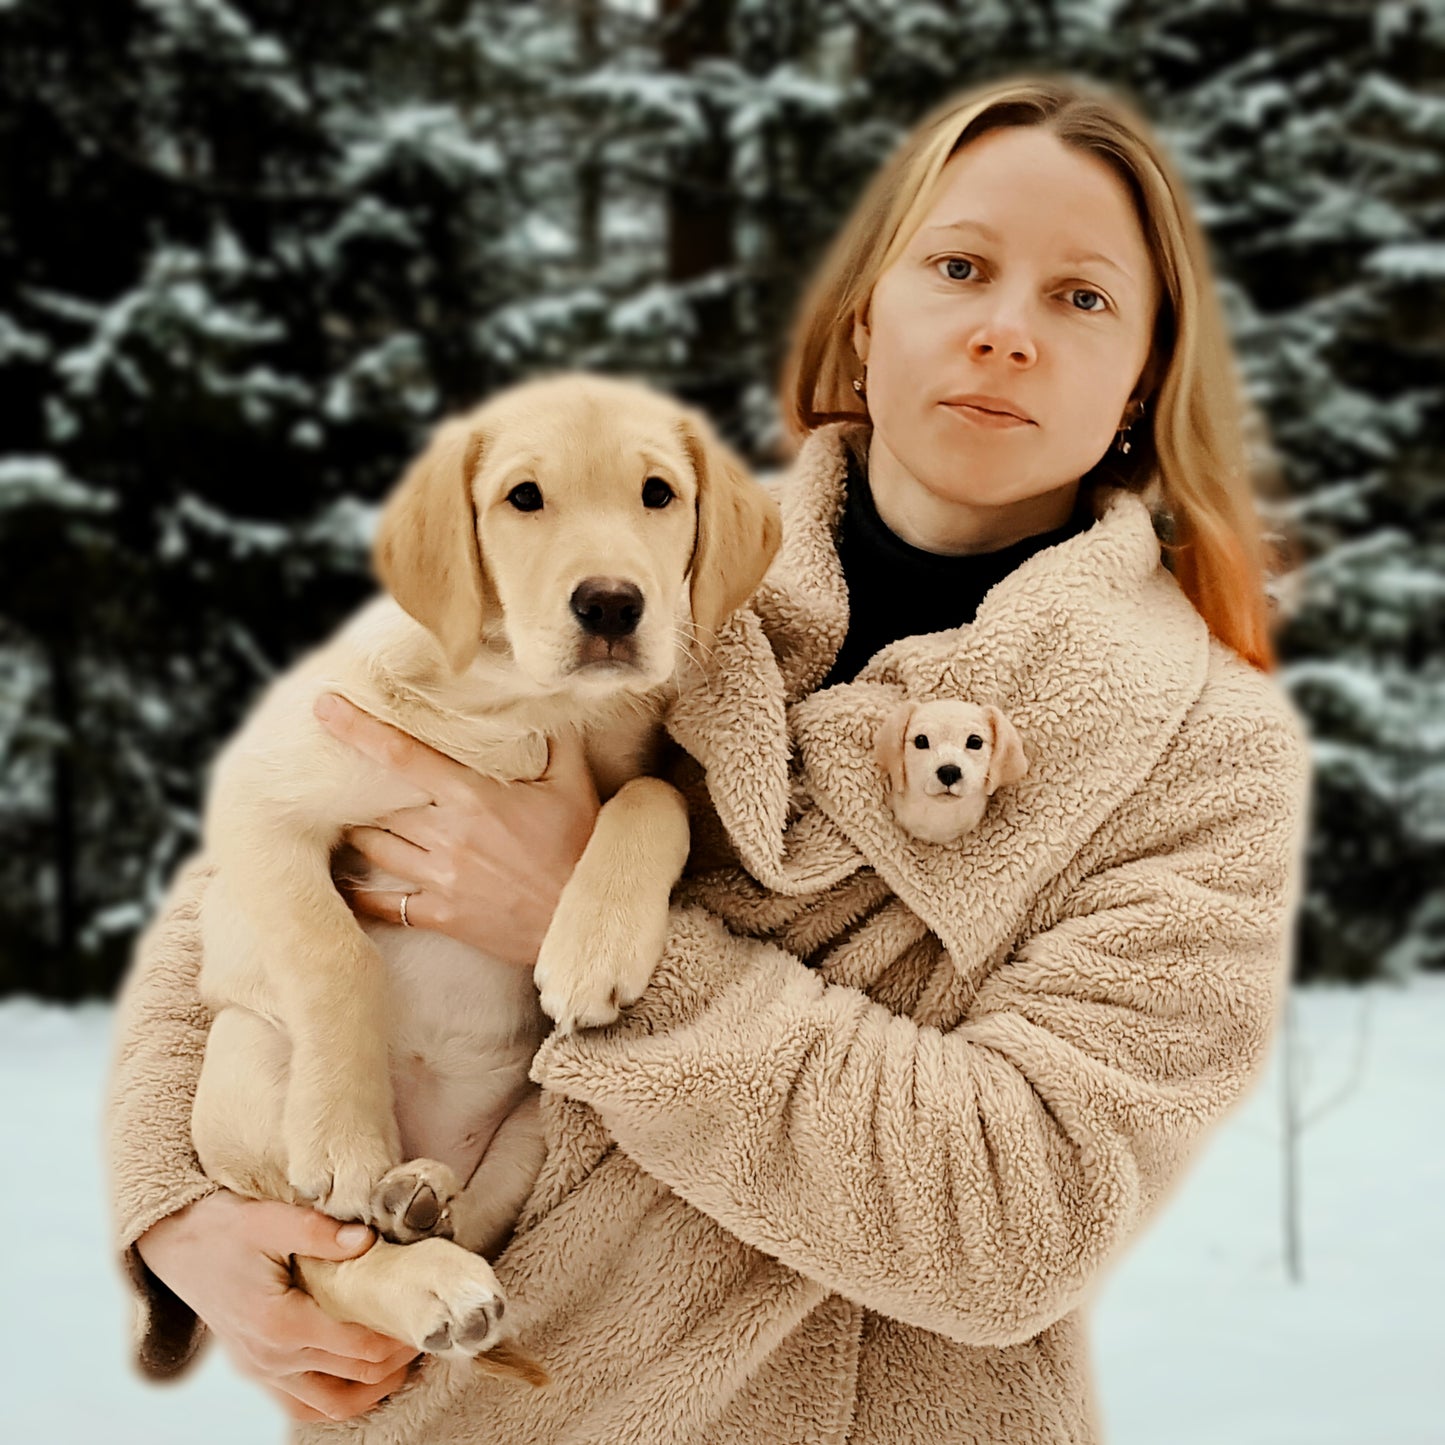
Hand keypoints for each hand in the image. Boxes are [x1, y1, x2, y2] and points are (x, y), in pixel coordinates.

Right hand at [135, 1190, 418, 1422]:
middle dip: (398, 1360)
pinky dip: (338, 1399)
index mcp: (279, 1324)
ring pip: (330, 1406)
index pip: (357, 1347)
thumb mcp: (269, 1218)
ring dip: (373, 1390)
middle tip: (428, 1331)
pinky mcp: (257, 1370)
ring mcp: (262, 1371)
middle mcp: (271, 1358)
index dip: (399, 1338)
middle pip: (354, 1378)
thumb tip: (368, 1241)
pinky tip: (363, 1378)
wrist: (177, 1246)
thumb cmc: (223, 1229)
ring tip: (406, 1360)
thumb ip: (320, 1232)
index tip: (427, 1318)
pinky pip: (302, 1405)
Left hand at [314, 692, 600, 966]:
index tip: (325, 707)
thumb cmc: (580, 848)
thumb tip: (542, 704)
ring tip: (348, 817)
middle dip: (356, 785)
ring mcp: (438, 878)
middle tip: (339, 770)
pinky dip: (360, 894)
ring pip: (373, 847)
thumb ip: (554, 741)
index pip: (401, 755)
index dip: (358, 729)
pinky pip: (384, 905)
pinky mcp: (440, 915)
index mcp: (471, 798)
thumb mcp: (573, 786)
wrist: (581, 917)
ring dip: (358, 830)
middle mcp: (446, 836)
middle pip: (378, 803)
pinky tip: (348, 883)